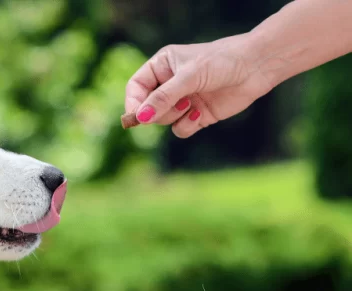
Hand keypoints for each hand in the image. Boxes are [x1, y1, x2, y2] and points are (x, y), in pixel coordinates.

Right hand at [125, 34, 273, 137]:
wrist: (255, 68)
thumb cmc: (221, 62)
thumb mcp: (188, 77)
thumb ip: (163, 98)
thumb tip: (140, 118)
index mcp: (161, 66)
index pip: (136, 87)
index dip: (133, 102)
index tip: (136, 116)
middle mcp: (169, 84)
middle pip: (147, 108)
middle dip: (158, 110)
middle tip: (177, 104)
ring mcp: (182, 101)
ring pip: (162, 120)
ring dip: (174, 116)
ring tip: (191, 104)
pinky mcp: (196, 115)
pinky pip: (179, 129)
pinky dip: (187, 125)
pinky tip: (200, 114)